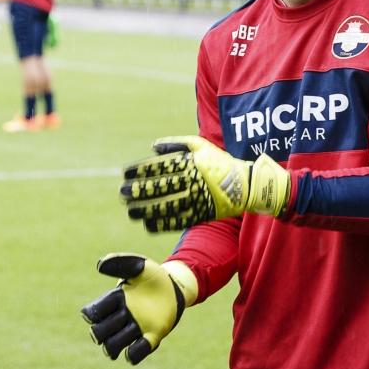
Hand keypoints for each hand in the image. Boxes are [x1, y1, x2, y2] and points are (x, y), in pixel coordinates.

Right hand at [81, 254, 195, 364]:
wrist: (175, 286)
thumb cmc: (152, 276)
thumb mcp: (139, 265)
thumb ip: (121, 262)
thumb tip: (99, 265)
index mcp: (114, 300)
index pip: (93, 313)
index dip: (93, 312)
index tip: (107, 303)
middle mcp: (120, 317)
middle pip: (99, 333)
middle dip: (101, 331)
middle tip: (117, 319)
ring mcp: (135, 329)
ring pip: (112, 346)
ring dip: (114, 344)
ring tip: (128, 332)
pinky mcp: (151, 338)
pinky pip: (136, 354)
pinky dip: (135, 353)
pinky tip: (144, 340)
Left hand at [121, 136, 290, 231]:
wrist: (245, 185)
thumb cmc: (219, 162)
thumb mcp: (200, 145)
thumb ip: (176, 144)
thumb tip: (153, 148)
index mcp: (190, 162)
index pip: (159, 166)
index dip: (140, 170)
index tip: (125, 173)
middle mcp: (191, 181)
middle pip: (160, 187)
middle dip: (138, 191)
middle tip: (122, 193)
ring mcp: (196, 199)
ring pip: (166, 206)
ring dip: (145, 209)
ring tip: (130, 210)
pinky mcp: (201, 214)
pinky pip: (178, 221)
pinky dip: (162, 223)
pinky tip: (148, 224)